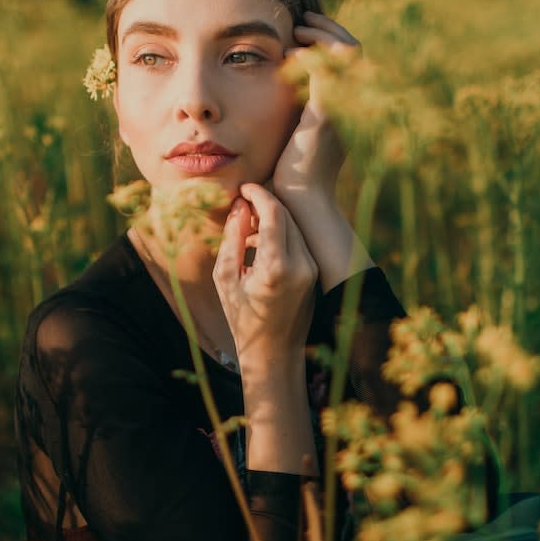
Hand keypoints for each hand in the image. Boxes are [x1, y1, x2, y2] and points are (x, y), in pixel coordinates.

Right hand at [212, 184, 317, 369]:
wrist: (273, 352)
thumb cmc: (242, 318)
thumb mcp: (226, 278)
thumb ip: (233, 239)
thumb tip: (238, 206)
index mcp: (276, 267)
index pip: (274, 213)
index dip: (258, 194)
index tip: (243, 188)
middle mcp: (300, 265)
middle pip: (287, 215)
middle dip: (265, 203)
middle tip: (242, 203)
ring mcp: (311, 269)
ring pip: (294, 226)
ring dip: (272, 218)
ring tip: (246, 226)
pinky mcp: (313, 272)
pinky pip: (298, 241)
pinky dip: (279, 233)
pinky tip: (258, 243)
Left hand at [271, 11, 360, 205]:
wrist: (299, 197)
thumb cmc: (293, 170)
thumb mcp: (302, 129)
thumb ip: (304, 103)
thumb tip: (289, 81)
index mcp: (351, 105)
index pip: (352, 59)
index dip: (332, 38)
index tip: (306, 29)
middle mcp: (355, 104)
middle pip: (355, 50)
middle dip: (329, 29)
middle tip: (303, 19)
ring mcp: (344, 107)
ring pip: (345, 53)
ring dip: (320, 36)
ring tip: (297, 30)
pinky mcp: (326, 113)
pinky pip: (323, 69)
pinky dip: (307, 55)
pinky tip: (288, 55)